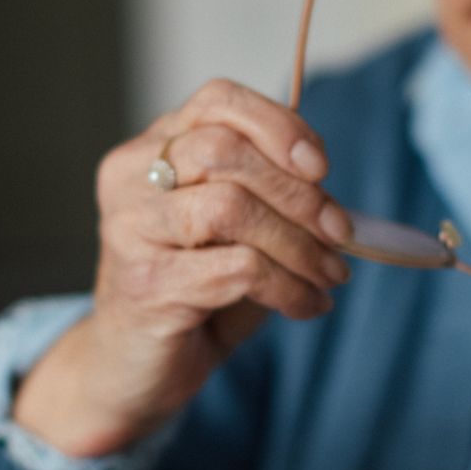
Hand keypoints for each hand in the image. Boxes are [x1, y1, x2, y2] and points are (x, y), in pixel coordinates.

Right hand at [14, 79, 351, 457]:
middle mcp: (130, 178)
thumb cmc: (190, 292)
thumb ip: (268, 197)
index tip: (322, 168)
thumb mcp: (232, 231)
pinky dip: (287, 287)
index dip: (279, 125)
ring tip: (328, 275)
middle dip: (299, 194)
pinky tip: (305, 306)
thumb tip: (335, 198)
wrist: (131, 368)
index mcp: (151, 150)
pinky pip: (236, 270)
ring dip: (298, 245)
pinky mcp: (144, 284)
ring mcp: (130, 229)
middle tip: (340, 235)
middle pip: (226, 152)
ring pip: (230, 207)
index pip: (217, 101)